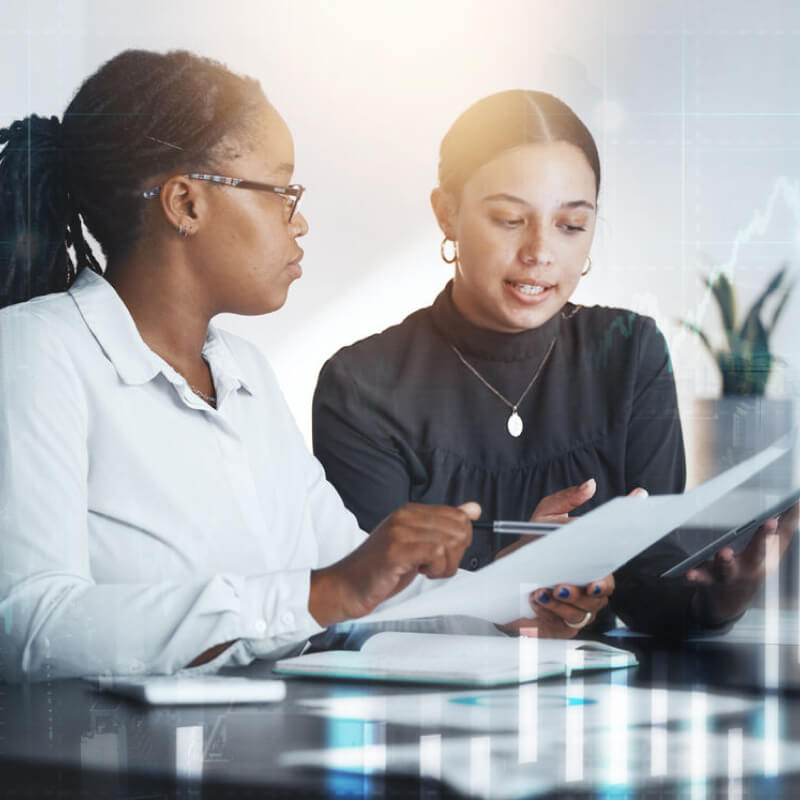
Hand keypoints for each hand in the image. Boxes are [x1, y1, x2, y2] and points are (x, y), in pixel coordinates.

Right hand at [308, 501, 480, 626]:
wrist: (346, 586)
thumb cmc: (380, 569)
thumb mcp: (417, 544)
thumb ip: (444, 525)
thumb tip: (473, 508)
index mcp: (411, 511)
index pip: (459, 516)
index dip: (459, 541)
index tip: (441, 555)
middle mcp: (406, 516)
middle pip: (459, 529)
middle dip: (455, 554)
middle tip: (433, 565)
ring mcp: (400, 531)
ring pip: (450, 542)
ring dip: (445, 566)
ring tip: (425, 570)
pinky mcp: (396, 550)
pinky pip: (436, 554)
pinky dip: (436, 570)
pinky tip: (420, 573)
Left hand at [496, 481, 646, 634]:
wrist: (504, 573)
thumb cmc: (532, 546)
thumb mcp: (546, 516)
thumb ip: (567, 499)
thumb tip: (589, 485)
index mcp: (591, 563)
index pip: (611, 563)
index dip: (613, 564)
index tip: (599, 571)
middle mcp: (588, 588)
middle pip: (599, 595)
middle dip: (585, 592)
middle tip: (564, 584)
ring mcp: (575, 608)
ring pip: (579, 612)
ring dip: (561, 603)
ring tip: (542, 591)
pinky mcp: (558, 626)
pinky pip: (559, 625)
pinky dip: (547, 614)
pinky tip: (534, 602)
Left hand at [687, 502, 798, 624]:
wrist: (731, 600)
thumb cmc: (755, 565)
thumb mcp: (774, 549)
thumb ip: (786, 526)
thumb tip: (798, 502)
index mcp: (764, 558)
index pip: (771, 542)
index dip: (772, 531)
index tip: (773, 519)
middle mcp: (749, 568)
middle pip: (755, 554)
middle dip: (762, 540)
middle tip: (765, 527)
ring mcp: (727, 575)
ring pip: (726, 568)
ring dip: (726, 561)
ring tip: (725, 553)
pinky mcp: (706, 579)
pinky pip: (699, 579)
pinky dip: (694, 577)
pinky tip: (688, 574)